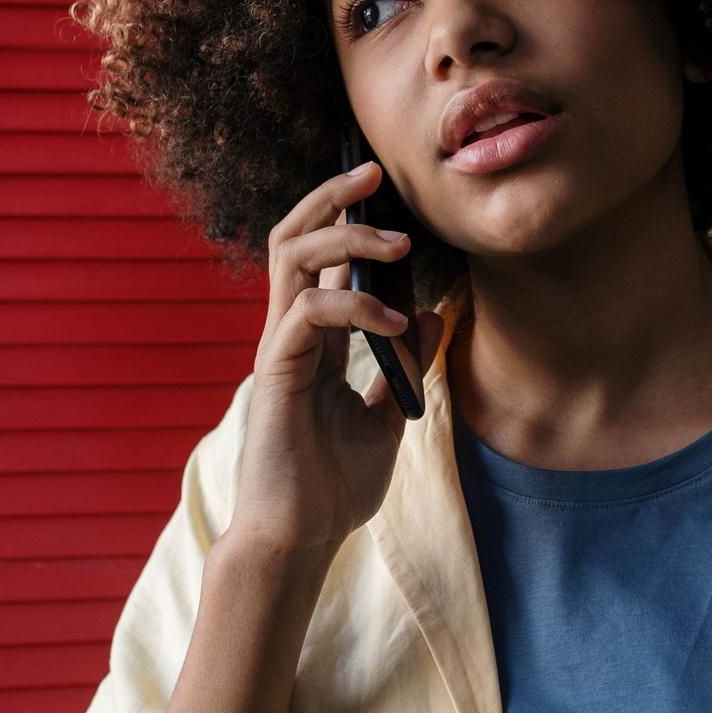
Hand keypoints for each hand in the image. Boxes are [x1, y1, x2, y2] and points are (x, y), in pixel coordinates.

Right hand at [226, 162, 445, 557]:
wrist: (301, 537)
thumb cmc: (333, 484)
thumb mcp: (387, 416)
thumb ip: (405, 366)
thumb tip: (435, 317)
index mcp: (312, 337)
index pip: (318, 253)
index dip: (344, 212)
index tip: (383, 185)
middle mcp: (289, 331)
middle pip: (291, 235)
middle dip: (330, 196)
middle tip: (374, 174)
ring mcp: (278, 348)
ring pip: (291, 256)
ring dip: (345, 236)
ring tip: (397, 242)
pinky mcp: (276, 373)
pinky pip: (307, 312)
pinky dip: (354, 306)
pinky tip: (397, 327)